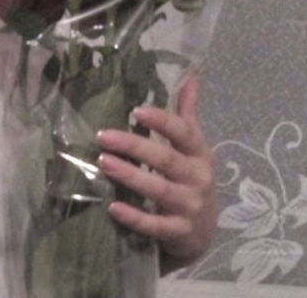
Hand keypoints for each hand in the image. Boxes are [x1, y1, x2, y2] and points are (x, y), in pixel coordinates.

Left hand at [94, 74, 216, 272]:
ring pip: (159, 190)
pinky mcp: (179, 232)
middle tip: (102, 136)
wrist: (204, 232)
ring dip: (130, 177)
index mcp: (199, 153)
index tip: (136, 110)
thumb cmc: (191, 180)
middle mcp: (198, 178)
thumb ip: (187, 114)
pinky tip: (113, 207)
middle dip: (134, 146)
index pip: (183, 133)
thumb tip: (190, 74)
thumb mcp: (193, 148)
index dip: (162, 121)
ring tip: (103, 163)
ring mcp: (190, 207)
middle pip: (166, 159)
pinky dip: (135, 217)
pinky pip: (155, 225)